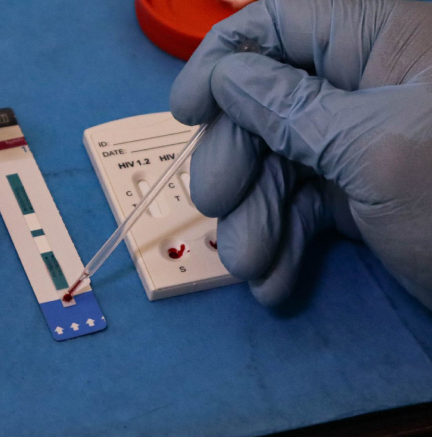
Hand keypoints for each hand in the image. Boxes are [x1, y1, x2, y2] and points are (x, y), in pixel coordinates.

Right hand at [170, 0, 431, 309]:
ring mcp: (357, 141)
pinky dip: (284, 242)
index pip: (281, 23)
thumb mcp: (373, 149)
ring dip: (255, 217)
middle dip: (238, 159)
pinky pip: (302, 206)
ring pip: (278, 164)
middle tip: (214, 204)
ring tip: (250, 264)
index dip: (223, 60)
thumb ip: (291, 108)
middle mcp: (364, 83)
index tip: (187, 111)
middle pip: (266, 102)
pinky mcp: (356, 192)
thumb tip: (226, 77)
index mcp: (381, 39)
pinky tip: (274, 280)